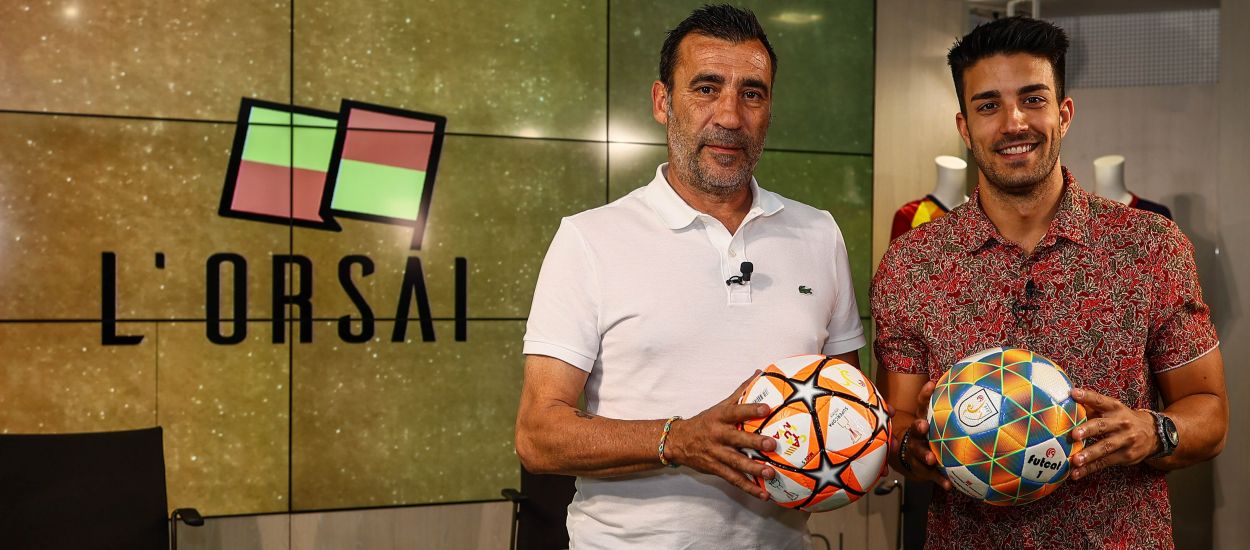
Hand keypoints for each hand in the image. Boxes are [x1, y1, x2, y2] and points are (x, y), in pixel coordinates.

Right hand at [664, 372, 777, 499]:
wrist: (678, 441)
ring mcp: (716, 454)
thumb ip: (741, 391)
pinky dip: (748, 487)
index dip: (750, 409)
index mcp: (719, 417)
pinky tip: (763, 493)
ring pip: (736, 462)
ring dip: (753, 468)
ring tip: (770, 472)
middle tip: (772, 444)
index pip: (736, 411)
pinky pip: (734, 479)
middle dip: (754, 442)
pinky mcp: (716, 469)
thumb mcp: (720, 405)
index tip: (766, 408)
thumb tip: (760, 372)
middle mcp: (718, 435)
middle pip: (737, 439)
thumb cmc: (705, 422)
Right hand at [890, 381, 951, 489]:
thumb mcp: (929, 420)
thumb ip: (943, 409)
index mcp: (920, 421)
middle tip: (923, 425)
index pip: (921, 404)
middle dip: (918, 427)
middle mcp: (915, 436)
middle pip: (915, 430)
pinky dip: (940, 480)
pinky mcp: (922, 470)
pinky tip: (949, 485)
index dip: (925, 394)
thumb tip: (962, 387)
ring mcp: (917, 453)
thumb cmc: (926, 435)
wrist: (909, 458)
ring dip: (925, 455)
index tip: (932, 384)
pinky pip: (931, 475)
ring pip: (919, 454)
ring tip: (931, 458)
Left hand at [1068, 388, 1157, 479]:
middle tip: (1074, 435)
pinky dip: (1090, 469)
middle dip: (1088, 430)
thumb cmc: (1122, 420)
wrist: (1154, 434)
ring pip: (1105, 447)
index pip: (1100, 400)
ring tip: (1075, 460)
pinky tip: (1076, 474)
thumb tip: (1066, 404)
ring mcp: (1125, 440)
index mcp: (1115, 408)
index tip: (1073, 394)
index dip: (1087, 396)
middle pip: (1102, 426)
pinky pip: (1105, 463)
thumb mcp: (1113, 410)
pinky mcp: (1126, 456)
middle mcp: (1121, 423)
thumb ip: (1092, 408)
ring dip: (1089, 454)